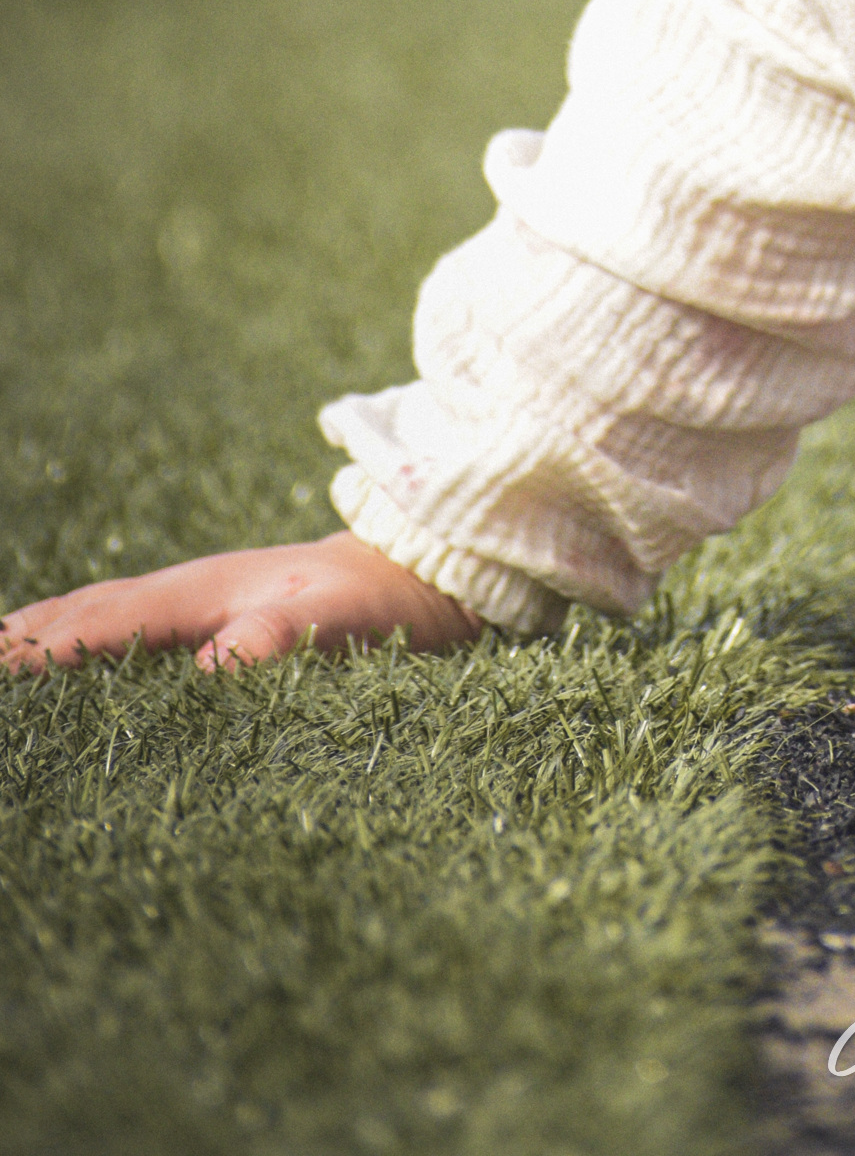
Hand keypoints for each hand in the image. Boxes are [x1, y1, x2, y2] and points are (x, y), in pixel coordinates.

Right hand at [0, 532, 479, 673]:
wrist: (432, 566)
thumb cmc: (385, 601)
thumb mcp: (336, 622)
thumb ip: (275, 639)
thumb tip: (210, 669)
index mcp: (205, 594)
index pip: (102, 623)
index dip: (42, 647)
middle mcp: (195, 592)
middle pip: (91, 611)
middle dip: (27, 634)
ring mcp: (210, 599)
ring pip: (110, 613)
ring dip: (54, 630)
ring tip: (4, 646)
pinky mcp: (228, 613)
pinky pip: (139, 624)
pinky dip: (94, 634)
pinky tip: (90, 652)